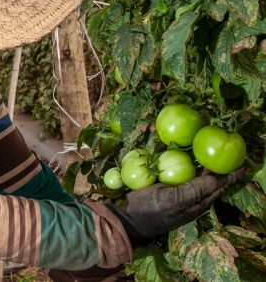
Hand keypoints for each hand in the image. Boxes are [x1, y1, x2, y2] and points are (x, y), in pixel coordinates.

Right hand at [107, 167, 244, 243]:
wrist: (129, 217)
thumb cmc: (151, 210)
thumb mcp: (173, 201)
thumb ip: (194, 190)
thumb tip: (216, 179)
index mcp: (197, 202)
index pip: (219, 186)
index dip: (231, 176)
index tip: (242, 164)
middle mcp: (192, 198)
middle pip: (211, 181)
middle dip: (222, 170)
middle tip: (230, 155)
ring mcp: (180, 192)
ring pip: (198, 177)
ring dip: (206, 166)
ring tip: (213, 153)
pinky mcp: (168, 188)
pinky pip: (183, 175)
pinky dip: (190, 165)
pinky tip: (188, 157)